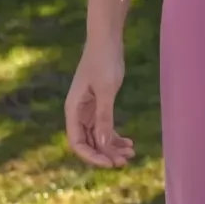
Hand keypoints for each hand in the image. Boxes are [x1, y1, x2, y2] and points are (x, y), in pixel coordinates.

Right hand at [65, 40, 133, 167]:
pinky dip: (115, 136)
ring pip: (98, 136)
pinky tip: (130, 142)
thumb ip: (104, 117)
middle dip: (105, 154)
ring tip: (131, 154)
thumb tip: (103, 144)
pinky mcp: (99, 104)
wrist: (106, 39)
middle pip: (88, 142)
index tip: (110, 164)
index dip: (92, 156)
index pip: (77, 143)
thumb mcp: (106, 90)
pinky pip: (105, 126)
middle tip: (125, 161)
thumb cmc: (104, 61)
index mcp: (73, 110)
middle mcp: (78, 112)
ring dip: (112, 147)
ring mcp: (88, 109)